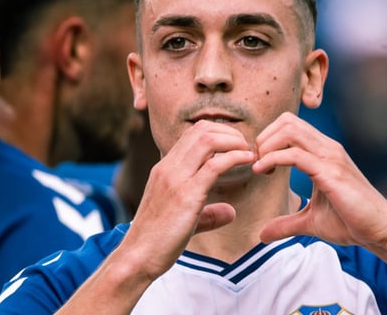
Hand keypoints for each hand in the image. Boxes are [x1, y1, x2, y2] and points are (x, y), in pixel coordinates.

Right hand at [120, 120, 255, 279]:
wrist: (137, 257)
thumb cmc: (158, 240)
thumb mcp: (184, 218)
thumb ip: (208, 213)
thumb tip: (231, 212)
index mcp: (165, 167)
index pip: (193, 133)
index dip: (219, 132)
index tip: (236, 145)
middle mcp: (168, 167)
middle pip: (202, 129)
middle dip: (229, 132)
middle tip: (246, 147)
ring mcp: (175, 179)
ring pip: (208, 140)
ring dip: (234, 141)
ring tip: (248, 152)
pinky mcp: (186, 195)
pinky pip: (214, 165)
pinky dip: (235, 157)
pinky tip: (248, 160)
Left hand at [254, 112, 386, 247]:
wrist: (381, 231)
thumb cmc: (350, 222)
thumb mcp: (310, 221)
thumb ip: (286, 223)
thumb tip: (262, 235)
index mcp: (323, 151)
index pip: (290, 124)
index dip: (268, 138)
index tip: (259, 162)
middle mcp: (327, 147)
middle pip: (287, 120)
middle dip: (264, 138)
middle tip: (256, 163)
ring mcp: (330, 157)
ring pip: (289, 130)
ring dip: (266, 145)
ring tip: (259, 167)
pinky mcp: (331, 172)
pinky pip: (295, 154)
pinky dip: (273, 159)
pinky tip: (263, 172)